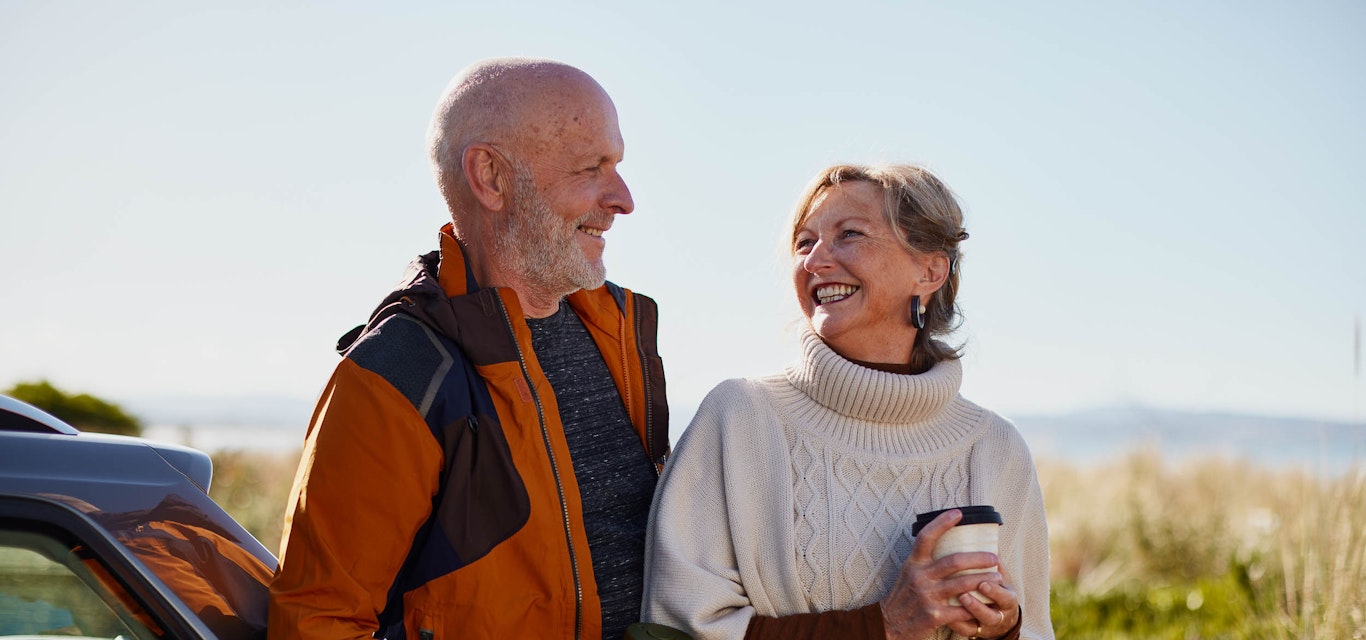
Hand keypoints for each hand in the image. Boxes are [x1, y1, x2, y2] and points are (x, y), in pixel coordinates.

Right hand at [879, 509, 1005, 639]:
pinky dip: (976, 607)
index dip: (942, 523)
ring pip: (963, 585)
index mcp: (914, 564)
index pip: (927, 537)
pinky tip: (986, 604)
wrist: (889, 624)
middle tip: (994, 557)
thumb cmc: (903, 596)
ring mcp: (927, 597)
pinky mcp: (934, 616)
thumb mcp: (909, 573)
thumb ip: (924, 561)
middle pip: (954, 561)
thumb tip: (945, 542)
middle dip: (978, 558)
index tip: (958, 513)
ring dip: (983, 581)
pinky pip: (961, 610)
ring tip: (997, 578)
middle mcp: (920, 577)